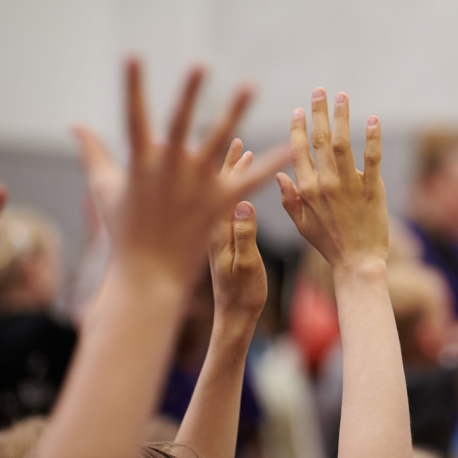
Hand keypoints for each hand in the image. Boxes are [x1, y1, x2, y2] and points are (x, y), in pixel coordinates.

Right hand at [73, 58, 285, 284]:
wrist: (148, 274)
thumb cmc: (123, 230)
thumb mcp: (104, 189)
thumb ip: (92, 153)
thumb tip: (74, 124)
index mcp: (140, 162)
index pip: (133, 116)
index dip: (132, 87)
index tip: (132, 56)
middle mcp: (169, 169)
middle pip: (180, 123)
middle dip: (188, 93)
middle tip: (199, 64)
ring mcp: (197, 186)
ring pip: (218, 142)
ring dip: (233, 113)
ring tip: (248, 84)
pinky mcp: (220, 202)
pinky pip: (250, 179)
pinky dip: (269, 162)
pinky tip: (288, 145)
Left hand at [209, 150, 266, 342]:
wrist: (231, 319)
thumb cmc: (242, 296)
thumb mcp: (248, 265)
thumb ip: (244, 235)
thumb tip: (242, 203)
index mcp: (216, 229)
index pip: (221, 188)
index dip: (232, 166)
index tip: (240, 145)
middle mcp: (209, 228)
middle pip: (214, 185)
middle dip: (227, 161)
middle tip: (236, 138)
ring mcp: (210, 234)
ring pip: (214, 194)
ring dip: (226, 173)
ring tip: (236, 154)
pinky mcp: (214, 242)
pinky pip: (216, 207)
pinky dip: (226, 191)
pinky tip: (231, 186)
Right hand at [276, 88, 387, 274]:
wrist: (357, 262)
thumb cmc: (329, 245)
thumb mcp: (302, 225)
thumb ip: (290, 199)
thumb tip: (279, 176)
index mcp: (306, 190)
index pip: (298, 152)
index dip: (298, 128)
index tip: (299, 110)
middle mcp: (325, 184)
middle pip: (319, 140)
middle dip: (319, 112)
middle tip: (320, 91)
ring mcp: (349, 185)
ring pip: (343, 143)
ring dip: (342, 117)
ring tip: (342, 96)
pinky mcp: (371, 189)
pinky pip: (372, 158)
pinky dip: (372, 137)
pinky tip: (372, 119)